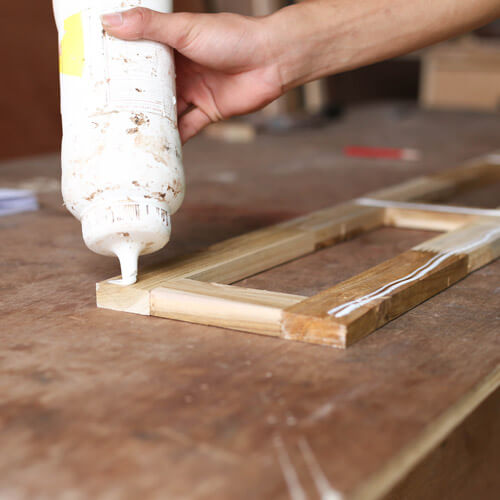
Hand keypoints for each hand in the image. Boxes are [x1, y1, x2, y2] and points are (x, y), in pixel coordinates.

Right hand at [102, 8, 284, 142]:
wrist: (271, 60)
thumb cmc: (231, 37)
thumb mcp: (185, 30)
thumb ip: (150, 27)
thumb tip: (109, 22)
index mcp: (172, 45)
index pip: (139, 56)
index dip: (119, 65)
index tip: (94, 75)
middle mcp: (181, 70)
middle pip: (150, 87)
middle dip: (129, 98)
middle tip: (101, 110)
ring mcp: (194, 92)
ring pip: (166, 110)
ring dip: (149, 121)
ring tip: (123, 133)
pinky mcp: (208, 112)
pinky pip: (187, 128)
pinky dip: (174, 138)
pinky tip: (157, 147)